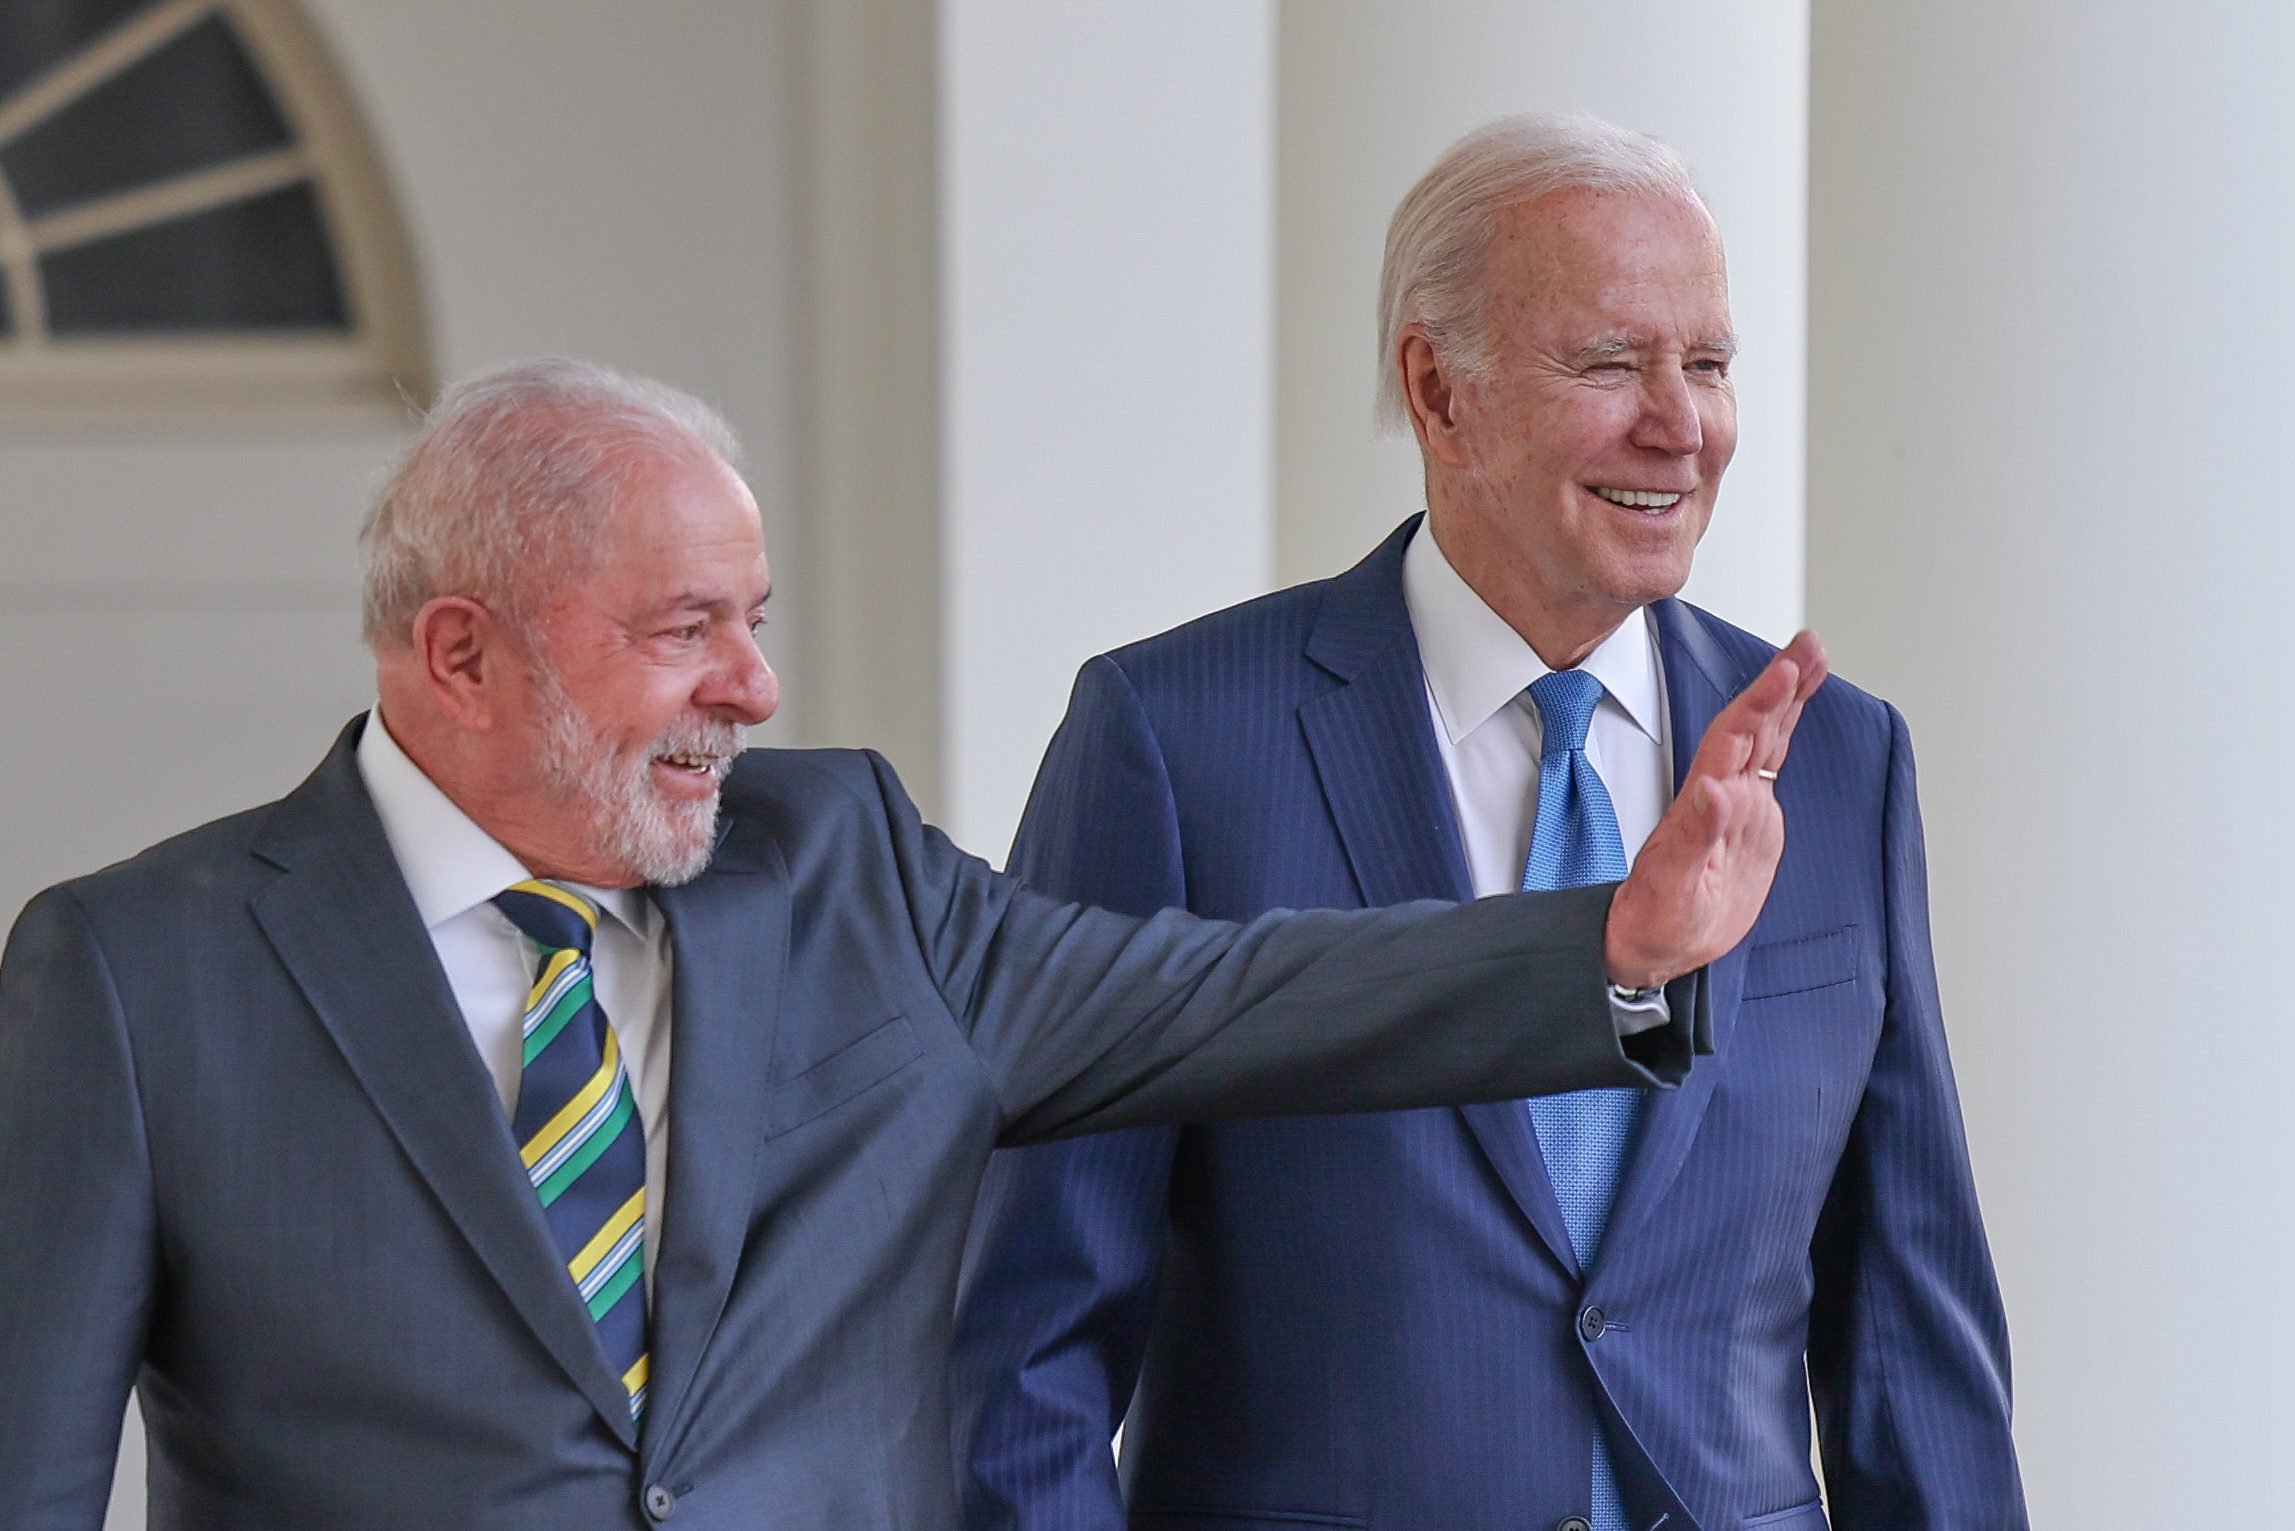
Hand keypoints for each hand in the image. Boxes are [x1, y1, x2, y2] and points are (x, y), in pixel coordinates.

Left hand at [1604, 630, 1829, 989]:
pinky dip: (1787, 732)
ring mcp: (1738, 806)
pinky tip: (1796, 711)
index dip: (1759, 703)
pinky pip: (1772, 766)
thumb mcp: (1673, 885)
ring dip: (1787, 698)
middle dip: (1781, 682)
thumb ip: (1693, 837)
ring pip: (1766, 738)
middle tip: (1809, 642)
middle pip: (1754, 725)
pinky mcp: (1753, 823)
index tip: (1785, 670)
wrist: (1654, 945)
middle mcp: (1722, 794)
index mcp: (1703, 804)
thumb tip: (1714, 789)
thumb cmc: (1654, 919)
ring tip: (1812, 657)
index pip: (1734, 740)